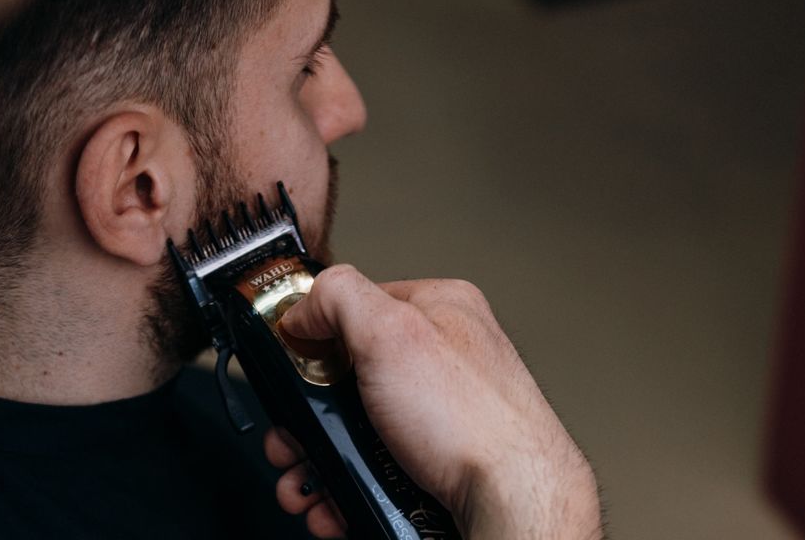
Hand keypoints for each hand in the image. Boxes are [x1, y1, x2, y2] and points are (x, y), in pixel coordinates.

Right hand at [267, 264, 602, 539]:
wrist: (515, 507)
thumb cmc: (476, 423)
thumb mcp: (390, 332)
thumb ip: (338, 298)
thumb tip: (303, 306)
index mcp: (439, 309)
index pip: (355, 304)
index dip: (313, 334)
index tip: (290, 365)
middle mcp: (442, 358)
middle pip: (347, 374)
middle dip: (308, 414)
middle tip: (291, 436)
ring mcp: (439, 414)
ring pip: (356, 428)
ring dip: (317, 457)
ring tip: (303, 479)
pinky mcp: (435, 461)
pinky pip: (374, 466)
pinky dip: (344, 484)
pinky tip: (331, 499)